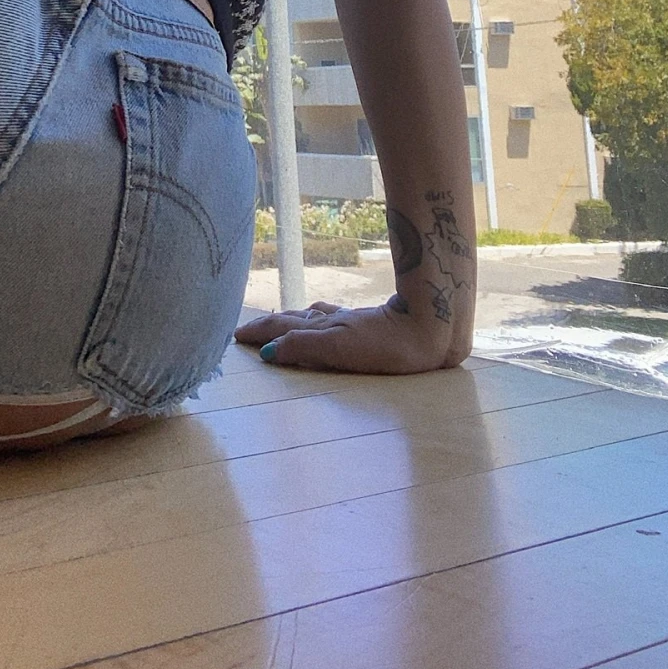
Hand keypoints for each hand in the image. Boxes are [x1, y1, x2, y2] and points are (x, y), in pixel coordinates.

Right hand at [234, 297, 469, 374]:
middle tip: (248, 330)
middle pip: (294, 319)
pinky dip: (318, 319)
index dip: (259, 332)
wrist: (432, 326)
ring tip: (281, 322)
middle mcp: (333, 321)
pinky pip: (333, 318)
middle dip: (270, 324)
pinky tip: (327, 319)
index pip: (282, 328)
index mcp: (323, 329)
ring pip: (313, 317)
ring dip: (292, 320)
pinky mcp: (372, 323)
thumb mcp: (340, 349)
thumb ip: (303, 348)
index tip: (235, 336)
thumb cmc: (388, 344)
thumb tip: (268, 351)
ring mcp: (352, 320)